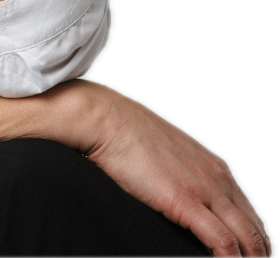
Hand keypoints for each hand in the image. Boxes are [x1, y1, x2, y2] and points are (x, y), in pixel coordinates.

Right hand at [73, 80, 271, 257]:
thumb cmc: (128, 135)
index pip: (251, 218)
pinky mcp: (186, 201)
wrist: (108, 119)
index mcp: (215, 169)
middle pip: (256, 232)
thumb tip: (180, 204)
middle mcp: (218, 179)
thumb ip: (183, 180)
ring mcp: (205, 189)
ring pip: (248, 240)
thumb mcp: (169, 158)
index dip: (255, 248)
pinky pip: (224, 243)